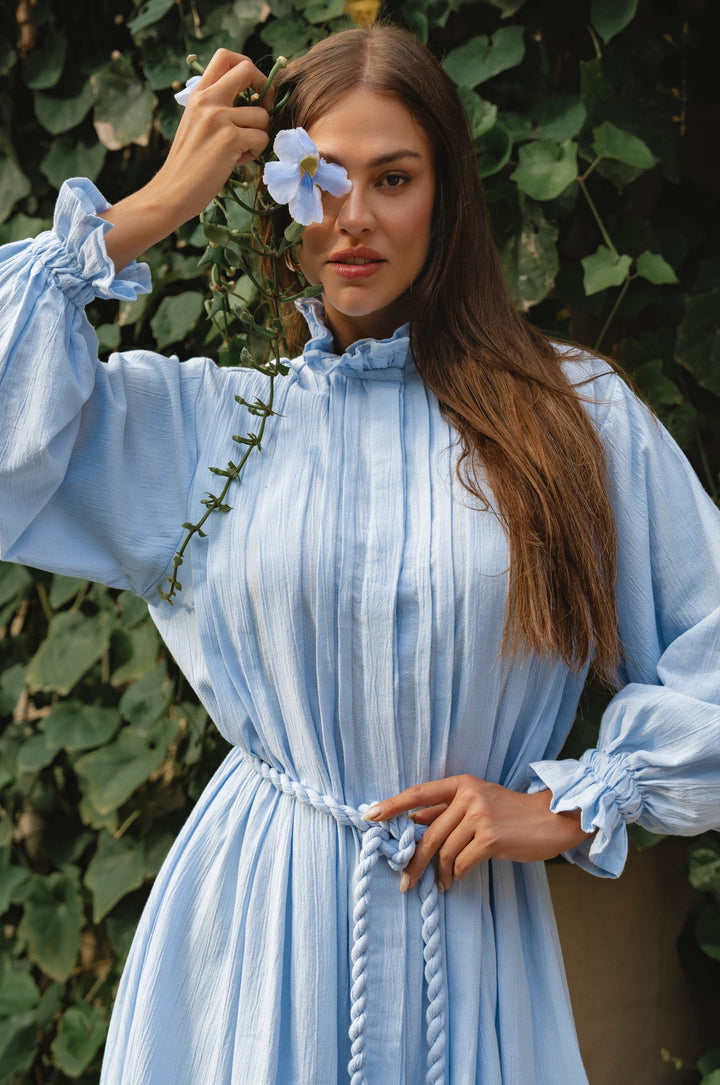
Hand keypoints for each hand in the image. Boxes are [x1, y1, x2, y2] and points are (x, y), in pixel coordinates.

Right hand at [100, 50, 271, 270]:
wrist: (171, 191)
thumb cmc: (186, 164)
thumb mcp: (196, 125)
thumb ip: (215, 109)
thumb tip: (250, 103)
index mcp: (198, 94)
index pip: (225, 57)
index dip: (248, 68)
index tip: (253, 90)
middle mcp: (208, 99)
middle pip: (247, 69)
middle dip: (266, 88)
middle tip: (263, 111)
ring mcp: (219, 117)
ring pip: (262, 115)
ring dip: (259, 136)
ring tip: (239, 151)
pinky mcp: (230, 138)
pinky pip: (261, 138)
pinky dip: (255, 153)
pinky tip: (236, 162)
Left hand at [363, 775, 592, 892]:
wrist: (553, 819)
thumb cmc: (512, 814)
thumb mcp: (478, 802)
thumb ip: (447, 809)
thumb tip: (413, 819)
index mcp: (462, 783)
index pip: (419, 793)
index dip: (392, 805)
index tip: (370, 816)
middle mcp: (468, 795)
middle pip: (428, 833)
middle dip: (413, 860)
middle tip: (404, 882)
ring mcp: (480, 815)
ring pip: (444, 851)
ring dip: (439, 873)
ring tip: (442, 884)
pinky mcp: (490, 837)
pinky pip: (461, 862)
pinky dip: (456, 875)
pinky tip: (457, 880)